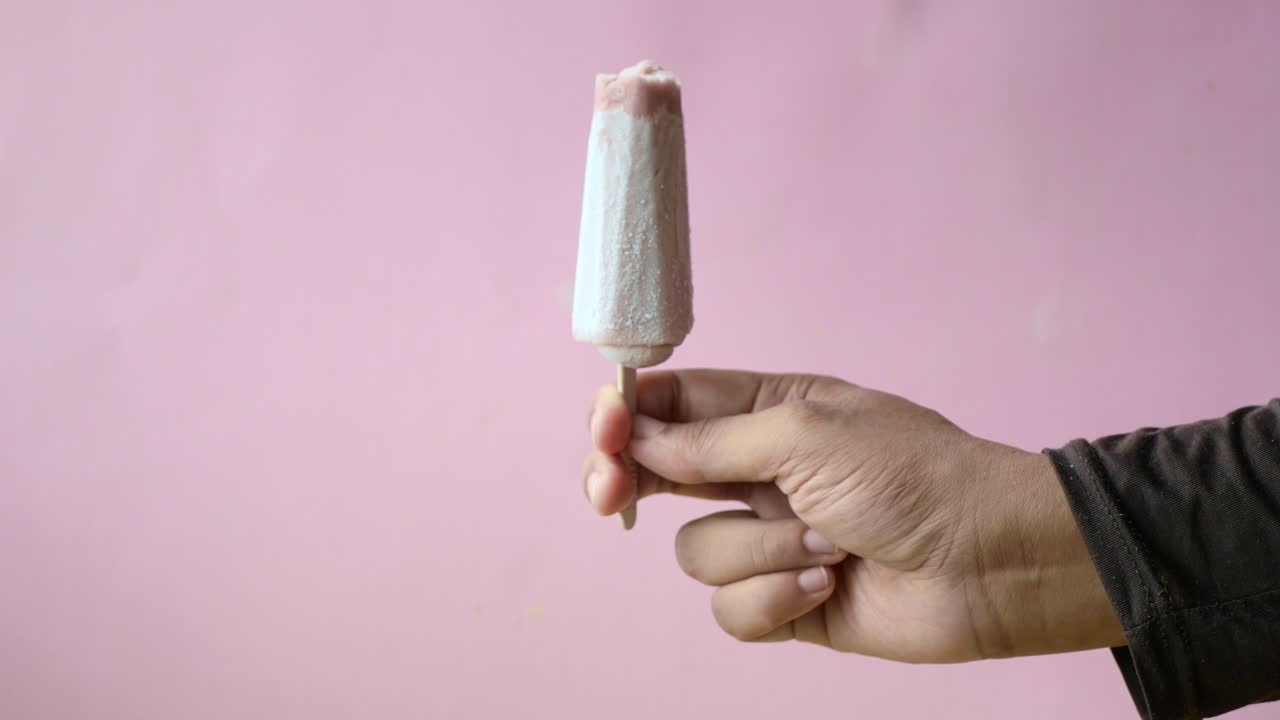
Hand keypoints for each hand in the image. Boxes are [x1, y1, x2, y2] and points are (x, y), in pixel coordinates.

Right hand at [581, 370, 1124, 661]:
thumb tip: (637, 438)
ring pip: (697, 551)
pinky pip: (731, 608)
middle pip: (659, 472)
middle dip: (630, 481)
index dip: (626, 414)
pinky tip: (826, 586)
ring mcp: (771, 537)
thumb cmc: (914, 476)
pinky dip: (773, 599)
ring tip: (824, 544)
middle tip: (610, 492)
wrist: (992, 563)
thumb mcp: (806, 434)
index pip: (672, 403)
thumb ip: (712, 440)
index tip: (603, 430)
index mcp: (768, 411)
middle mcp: (760, 472)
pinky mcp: (785, 600)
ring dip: (755, 552)